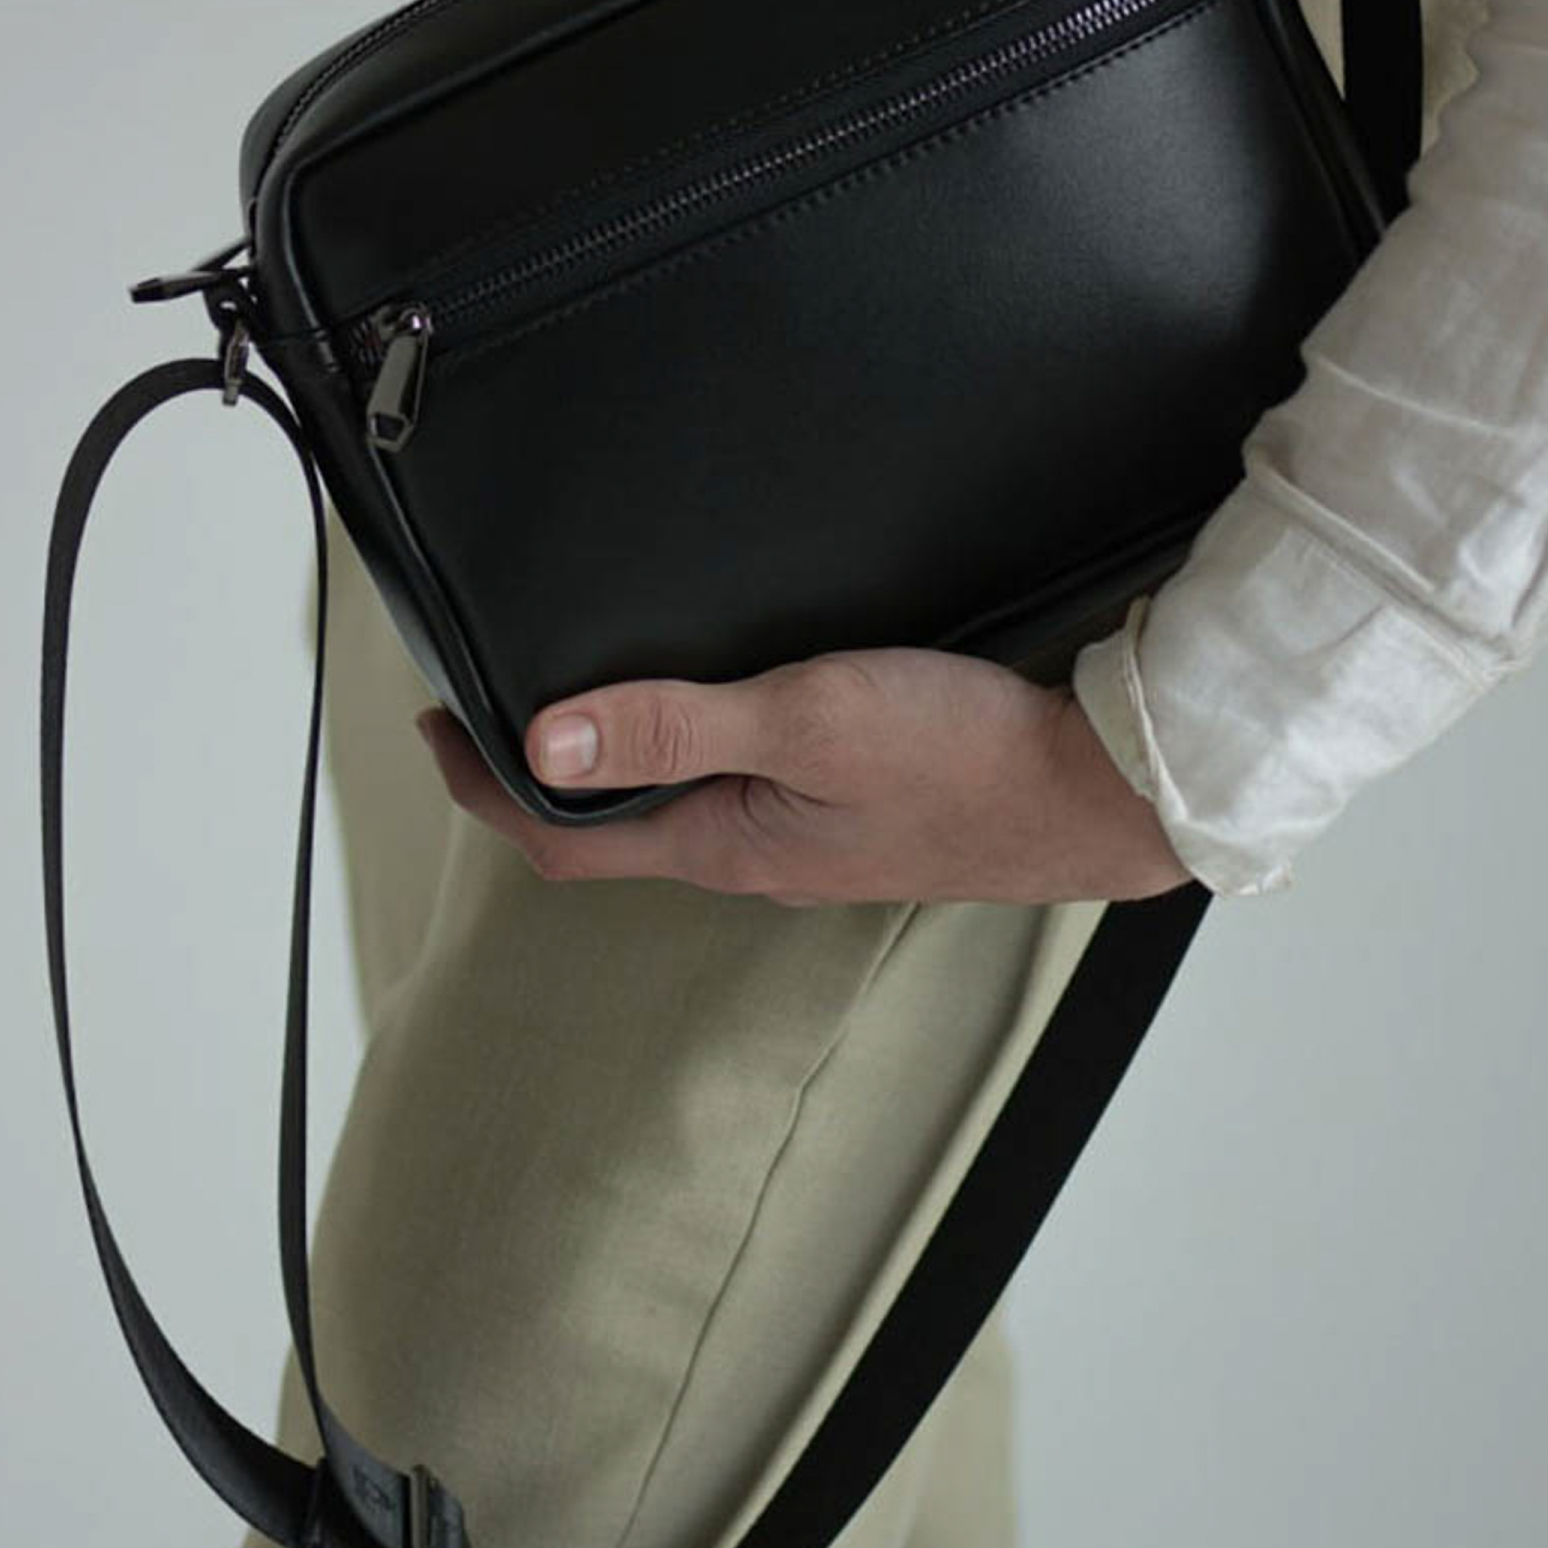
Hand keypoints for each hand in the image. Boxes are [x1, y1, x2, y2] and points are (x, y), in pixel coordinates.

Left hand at [413, 645, 1194, 905]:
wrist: (1111, 788)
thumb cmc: (972, 757)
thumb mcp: (805, 721)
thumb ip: (675, 727)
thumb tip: (544, 741)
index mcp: (729, 845)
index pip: (564, 839)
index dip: (485, 790)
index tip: (436, 730)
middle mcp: (759, 854)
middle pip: (615, 828)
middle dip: (544, 770)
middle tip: (494, 701)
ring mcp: (811, 839)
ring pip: (683, 806)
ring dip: (622, 760)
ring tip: (588, 692)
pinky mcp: (860, 811)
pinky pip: (748, 785)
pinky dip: (699, 747)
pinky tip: (720, 701)